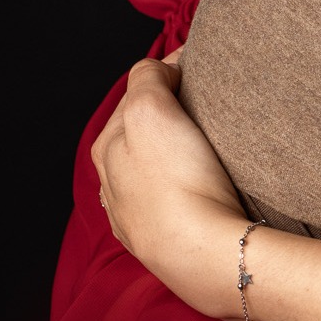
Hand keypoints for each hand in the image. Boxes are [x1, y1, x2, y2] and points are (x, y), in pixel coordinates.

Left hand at [92, 56, 245, 318]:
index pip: (138, 91)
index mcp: (107, 146)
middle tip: (212, 103)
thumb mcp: (150, 109)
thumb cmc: (178, 181)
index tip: (204, 68)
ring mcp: (139, 215)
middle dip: (173, 114)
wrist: (204, 253)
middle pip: (145, 130)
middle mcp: (113, 182)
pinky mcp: (168, 240)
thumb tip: (160, 70)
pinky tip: (206, 185)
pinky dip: (189, 185)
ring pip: (159, 168)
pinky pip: (177, 200)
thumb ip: (147, 78)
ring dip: (180, 152)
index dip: (172, 73)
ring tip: (213, 146)